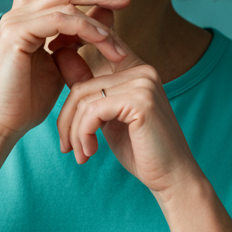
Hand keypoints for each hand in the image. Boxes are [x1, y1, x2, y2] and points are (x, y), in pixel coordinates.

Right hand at [0, 0, 129, 145]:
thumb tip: (106, 12)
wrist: (3, 125)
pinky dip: (87, 29)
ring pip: (67, 4)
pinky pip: (61, 21)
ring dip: (100, 21)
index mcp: (23, 18)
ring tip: (120, 46)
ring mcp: (14, 22)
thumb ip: (80, 35)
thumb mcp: (62, 62)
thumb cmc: (28, 99)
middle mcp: (16, 14)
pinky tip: (103, 43)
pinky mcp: (17, 34)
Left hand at [54, 33, 202, 200]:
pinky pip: (93, 112)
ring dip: (75, 133)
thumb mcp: (108, 118)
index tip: (64, 109)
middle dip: (67, 120)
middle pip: (81, 87)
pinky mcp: (140, 102)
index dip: (71, 60)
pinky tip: (91, 152)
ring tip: (81, 154)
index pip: (95, 55)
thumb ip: (89, 91)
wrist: (172, 177)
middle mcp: (142, 71)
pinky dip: (84, 135)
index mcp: (137, 70)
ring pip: (84, 102)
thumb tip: (59, 55)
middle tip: (67, 147)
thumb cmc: (141, 150)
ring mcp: (143, 84)